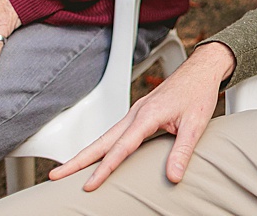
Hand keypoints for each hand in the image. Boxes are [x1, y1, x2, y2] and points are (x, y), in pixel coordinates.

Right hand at [50, 40, 235, 189]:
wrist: (201, 70)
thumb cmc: (197, 93)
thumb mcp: (196, 125)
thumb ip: (183, 152)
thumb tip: (173, 176)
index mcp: (147, 116)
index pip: (121, 148)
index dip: (104, 169)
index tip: (89, 185)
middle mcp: (136, 113)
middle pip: (101, 141)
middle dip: (78, 160)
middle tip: (55, 176)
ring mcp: (135, 112)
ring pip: (105, 137)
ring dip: (86, 154)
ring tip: (68, 170)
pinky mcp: (139, 114)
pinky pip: (115, 133)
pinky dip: (101, 146)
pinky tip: (97, 156)